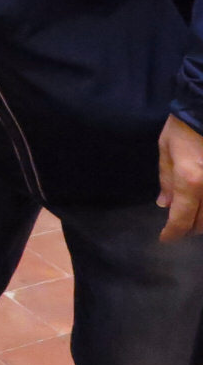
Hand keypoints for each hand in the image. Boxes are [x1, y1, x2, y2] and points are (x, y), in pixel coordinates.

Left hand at [158, 114, 202, 240]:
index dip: (172, 233)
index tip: (165, 238)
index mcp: (190, 180)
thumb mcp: (166, 149)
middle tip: (179, 226)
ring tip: (194, 217)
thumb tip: (165, 204)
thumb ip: (167, 179)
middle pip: (202, 223)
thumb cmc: (184, 125)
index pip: (181, 219)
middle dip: (189, 228)